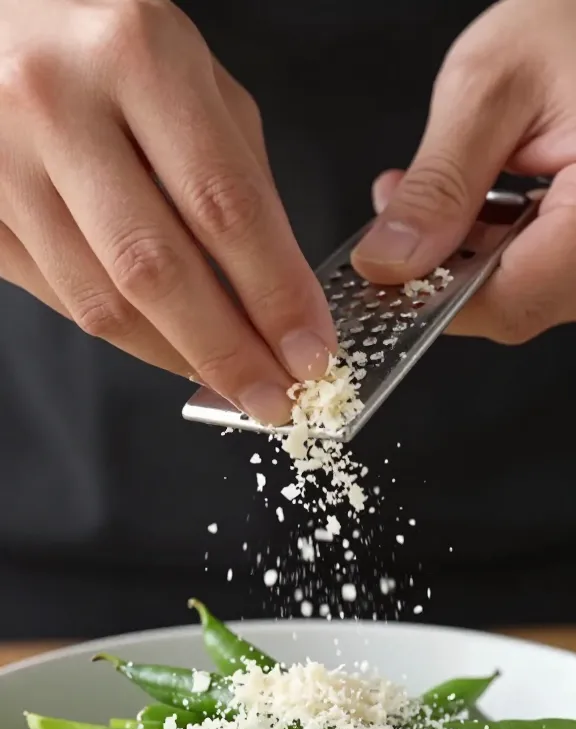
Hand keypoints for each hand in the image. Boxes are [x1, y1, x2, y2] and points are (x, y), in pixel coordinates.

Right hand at [0, 0, 335, 423]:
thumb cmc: (104, 41)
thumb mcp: (192, 73)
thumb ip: (237, 175)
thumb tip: (277, 294)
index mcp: (136, 56)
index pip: (224, 206)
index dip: (275, 295)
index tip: (311, 353)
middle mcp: (57, 105)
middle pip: (156, 270)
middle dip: (227, 352)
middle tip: (275, 399)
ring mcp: (1, 162)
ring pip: (101, 301)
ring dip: (176, 357)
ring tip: (229, 381)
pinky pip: (60, 299)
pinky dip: (123, 334)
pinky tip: (166, 344)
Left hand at [352, 0, 575, 343]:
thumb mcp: (490, 88)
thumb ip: (438, 184)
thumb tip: (389, 260)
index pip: (512, 299)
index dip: (434, 299)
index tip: (382, 275)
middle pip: (514, 302)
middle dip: (439, 270)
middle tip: (396, 218)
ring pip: (522, 290)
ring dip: (461, 255)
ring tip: (431, 192)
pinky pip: (538, 268)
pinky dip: (492, 244)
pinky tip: (469, 200)